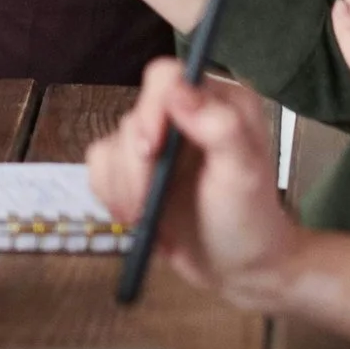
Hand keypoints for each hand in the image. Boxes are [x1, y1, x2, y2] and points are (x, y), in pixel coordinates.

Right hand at [84, 65, 299, 300]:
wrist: (238, 270)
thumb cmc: (249, 221)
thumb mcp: (244, 174)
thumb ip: (220, 127)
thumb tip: (178, 88)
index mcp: (217, 103)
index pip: (165, 78)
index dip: (150, 109)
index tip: (152, 151)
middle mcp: (183, 115)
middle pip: (132, 117)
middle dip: (135, 167)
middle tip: (146, 204)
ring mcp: (157, 143)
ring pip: (110, 144)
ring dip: (122, 187)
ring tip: (146, 217)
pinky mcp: (134, 170)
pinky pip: (100, 167)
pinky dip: (111, 195)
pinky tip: (136, 217)